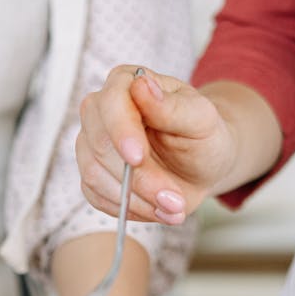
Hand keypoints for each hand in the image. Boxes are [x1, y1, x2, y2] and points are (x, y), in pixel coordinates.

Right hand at [76, 64, 237, 225]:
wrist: (201, 167)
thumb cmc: (202, 137)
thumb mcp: (201, 120)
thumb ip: (172, 106)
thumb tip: (141, 87)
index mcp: (126, 84)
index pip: (110, 102)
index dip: (121, 131)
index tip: (137, 158)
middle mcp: (101, 112)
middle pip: (99, 144)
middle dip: (137, 178)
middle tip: (174, 199)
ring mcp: (92, 145)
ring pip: (94, 175)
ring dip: (135, 199)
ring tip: (173, 208)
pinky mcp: (92, 176)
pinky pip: (96, 197)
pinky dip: (128, 210)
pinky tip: (157, 211)